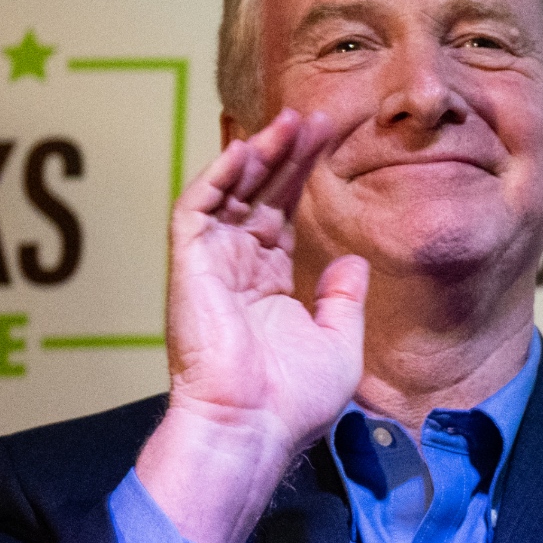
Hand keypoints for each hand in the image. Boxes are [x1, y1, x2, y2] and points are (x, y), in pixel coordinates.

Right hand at [135, 109, 367, 542]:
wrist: (252, 428)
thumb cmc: (292, 402)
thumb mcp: (338, 344)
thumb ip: (344, 299)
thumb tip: (353, 261)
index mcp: (268, 289)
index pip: (281, 217)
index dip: (301, 178)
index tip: (327, 142)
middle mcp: (236, 272)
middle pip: (258, 196)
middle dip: (284, 155)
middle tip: (312, 115)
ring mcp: (210, 267)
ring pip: (229, 193)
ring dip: (256, 154)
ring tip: (289, 120)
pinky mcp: (189, 267)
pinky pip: (198, 209)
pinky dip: (219, 175)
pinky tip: (246, 147)